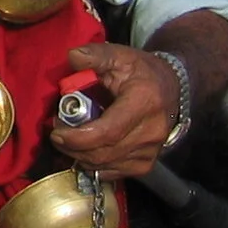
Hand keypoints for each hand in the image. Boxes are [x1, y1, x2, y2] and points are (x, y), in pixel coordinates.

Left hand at [57, 41, 182, 180]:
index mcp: (144, 102)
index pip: (108, 131)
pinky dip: (93, 165)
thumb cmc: (142, 71)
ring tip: (68, 140)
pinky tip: (83, 151)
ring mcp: (151, 150)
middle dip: (72, 147)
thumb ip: (95, 55)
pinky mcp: (146, 163)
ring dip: (79, 157)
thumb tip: (72, 56)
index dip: (78, 137)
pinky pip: (113, 173)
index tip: (57, 132)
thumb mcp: (119, 55)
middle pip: (103, 152)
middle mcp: (151, 131)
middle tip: (56, 134)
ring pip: (105, 165)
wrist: (171, 87)